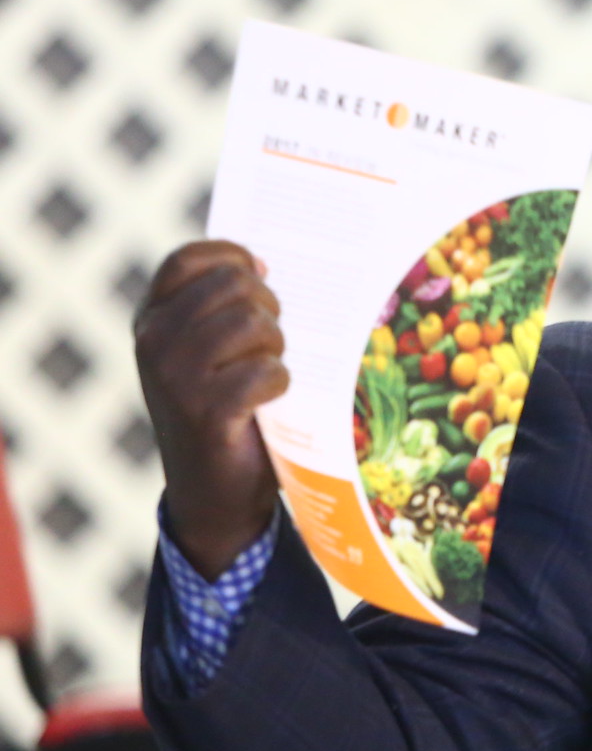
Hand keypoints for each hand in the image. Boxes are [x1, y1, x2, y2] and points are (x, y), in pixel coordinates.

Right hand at [134, 241, 288, 580]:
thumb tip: (261, 264)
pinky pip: (268, 372)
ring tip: (267, 372)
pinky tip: (269, 402)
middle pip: (235, 285)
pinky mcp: (206, 412)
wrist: (213, 493)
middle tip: (269, 343)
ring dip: (277, 347)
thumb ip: (220, 307)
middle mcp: (153, 342)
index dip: (232, 257)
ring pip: (254, 323)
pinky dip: (281, 385)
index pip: (189, 259)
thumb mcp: (209, 351)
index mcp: (150, 320)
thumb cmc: (224, 409)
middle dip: (268, 308)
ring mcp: (174, 377)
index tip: (261, 274)